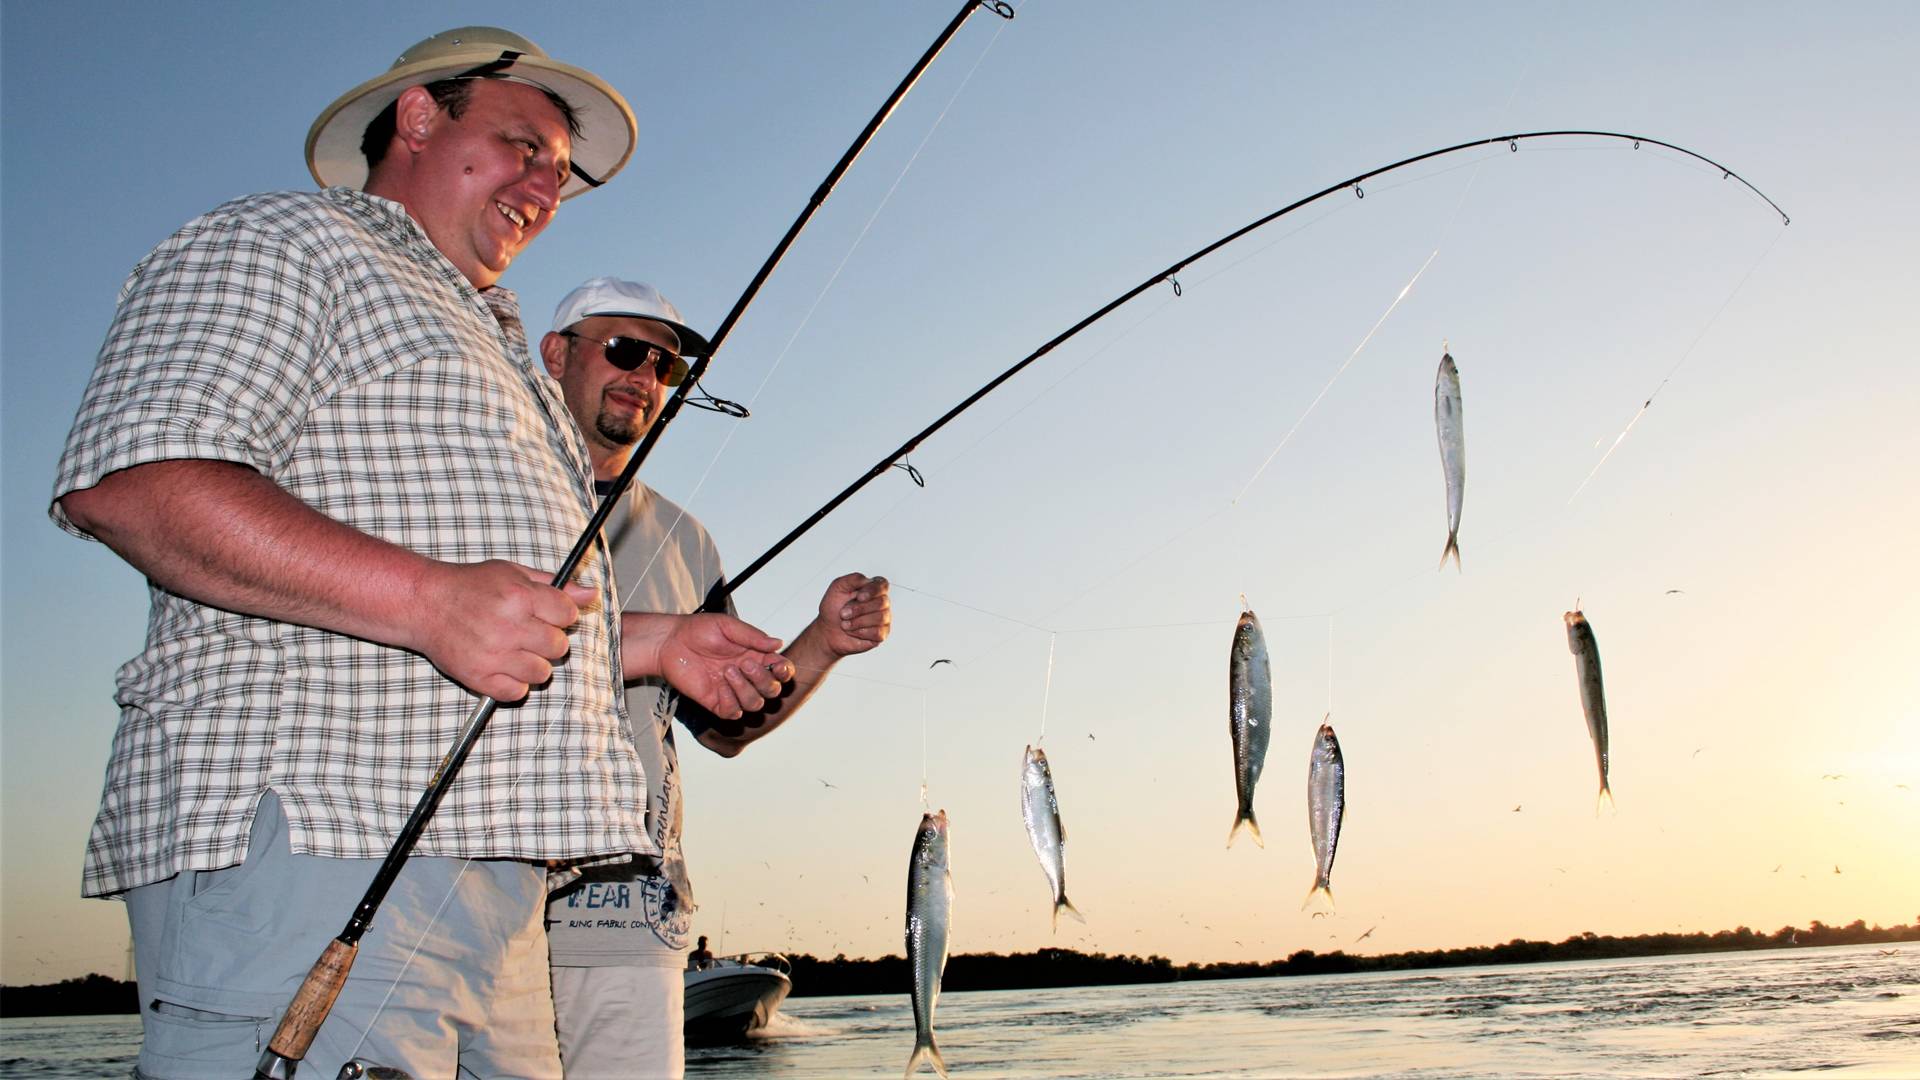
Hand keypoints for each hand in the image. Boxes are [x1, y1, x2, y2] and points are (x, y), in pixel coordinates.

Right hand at [411, 560, 596, 700]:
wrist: (424, 603)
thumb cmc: (470, 586)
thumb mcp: (513, 573)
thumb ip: (556, 586)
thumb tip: (591, 595)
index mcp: (519, 596)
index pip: (567, 615)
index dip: (562, 616)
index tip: (549, 615)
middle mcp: (508, 626)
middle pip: (559, 647)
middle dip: (551, 641)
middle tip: (532, 634)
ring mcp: (492, 654)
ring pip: (542, 673)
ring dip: (535, 664)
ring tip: (518, 651)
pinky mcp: (477, 676)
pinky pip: (516, 692)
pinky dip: (514, 684)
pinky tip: (504, 667)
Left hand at [653, 613, 792, 719]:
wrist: (669, 643)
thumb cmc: (698, 630)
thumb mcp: (727, 626)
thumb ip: (753, 636)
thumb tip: (779, 643)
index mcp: (755, 656)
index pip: (780, 671)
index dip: (784, 672)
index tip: (776, 664)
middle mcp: (747, 676)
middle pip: (772, 691)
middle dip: (762, 679)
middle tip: (743, 663)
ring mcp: (732, 691)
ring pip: (756, 704)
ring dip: (745, 689)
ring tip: (726, 671)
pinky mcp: (716, 702)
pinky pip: (733, 713)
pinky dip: (730, 701)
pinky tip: (718, 686)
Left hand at [814, 573, 890, 657]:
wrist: (827, 630)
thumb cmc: (833, 608)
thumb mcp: (837, 588)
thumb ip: (853, 579)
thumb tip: (868, 580)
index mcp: (872, 589)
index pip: (883, 585)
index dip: (873, 590)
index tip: (859, 597)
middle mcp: (880, 603)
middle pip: (882, 602)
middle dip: (860, 609)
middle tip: (844, 613)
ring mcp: (883, 619)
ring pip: (880, 618)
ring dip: (858, 622)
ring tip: (845, 624)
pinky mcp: (881, 634)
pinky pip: (878, 632)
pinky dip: (861, 632)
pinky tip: (853, 632)